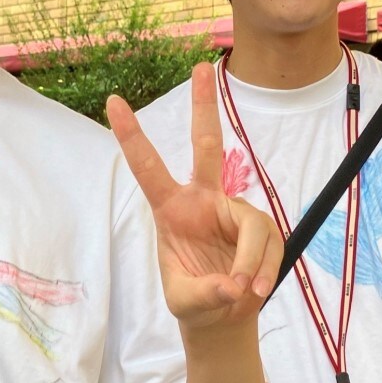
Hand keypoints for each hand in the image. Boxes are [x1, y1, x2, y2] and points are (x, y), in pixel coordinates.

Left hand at [106, 62, 281, 327]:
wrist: (223, 317)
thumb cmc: (195, 302)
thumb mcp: (187, 304)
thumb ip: (205, 295)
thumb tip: (232, 284)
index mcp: (170, 210)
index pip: (148, 168)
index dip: (132, 136)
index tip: (113, 101)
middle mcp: (202, 200)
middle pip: (206, 146)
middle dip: (204, 106)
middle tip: (201, 65)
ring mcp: (234, 209)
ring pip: (252, 226)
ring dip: (251, 261)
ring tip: (244, 291)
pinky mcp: (261, 226)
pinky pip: (268, 244)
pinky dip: (264, 269)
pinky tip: (255, 289)